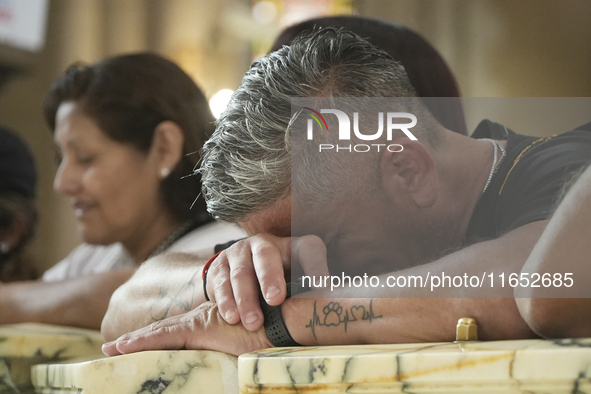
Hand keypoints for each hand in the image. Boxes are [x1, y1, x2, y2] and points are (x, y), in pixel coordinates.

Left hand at [101, 302, 272, 356]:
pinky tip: (123, 346)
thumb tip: (236, 358)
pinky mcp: (200, 329)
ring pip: (159, 333)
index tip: (134, 344)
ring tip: (111, 348)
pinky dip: (142, 342)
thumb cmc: (275, 332)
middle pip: (163, 331)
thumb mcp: (249, 344)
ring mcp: (200, 324)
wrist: (285, 319)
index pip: (178, 332)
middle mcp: (202, 321)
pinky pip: (164, 337)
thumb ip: (237, 348)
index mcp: (212, 324)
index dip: (155, 337)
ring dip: (134, 341)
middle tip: (111, 347)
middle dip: (137, 339)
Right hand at [206, 233, 328, 330]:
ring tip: (253, 322)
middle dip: (270, 278)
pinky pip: (220, 283)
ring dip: (246, 298)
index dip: (315, 265)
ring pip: (241, 272)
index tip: (321, 285)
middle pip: (266, 256)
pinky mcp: (219, 266)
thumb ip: (313, 287)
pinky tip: (232, 318)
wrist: (241, 273)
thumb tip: (329, 302)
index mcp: (291, 246)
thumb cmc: (281, 280)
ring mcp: (238, 252)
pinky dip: (226, 302)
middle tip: (275, 300)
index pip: (308, 249)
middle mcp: (264, 243)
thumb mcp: (300, 280)